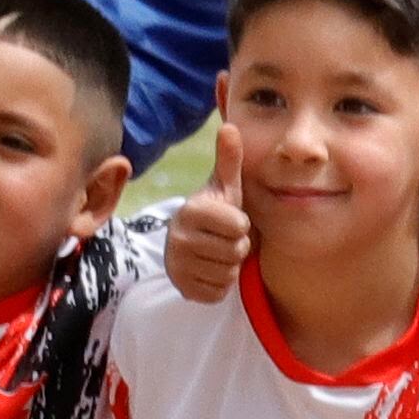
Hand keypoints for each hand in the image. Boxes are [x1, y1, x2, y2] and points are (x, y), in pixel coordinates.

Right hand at [162, 120, 250, 301]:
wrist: (195, 243)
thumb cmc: (217, 212)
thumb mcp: (225, 186)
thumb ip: (230, 159)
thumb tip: (231, 126)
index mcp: (191, 210)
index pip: (238, 226)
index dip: (241, 224)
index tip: (230, 220)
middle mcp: (178, 238)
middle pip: (235, 251)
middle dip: (237, 247)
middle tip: (224, 238)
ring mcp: (178, 266)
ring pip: (228, 273)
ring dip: (230, 266)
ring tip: (218, 252)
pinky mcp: (183, 289)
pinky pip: (219, 292)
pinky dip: (221, 284)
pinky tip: (211, 269)